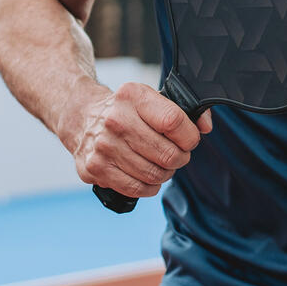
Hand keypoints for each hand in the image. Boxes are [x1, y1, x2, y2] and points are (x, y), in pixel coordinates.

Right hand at [68, 81, 212, 202]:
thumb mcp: (151, 98)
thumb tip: (205, 126)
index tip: (189, 139)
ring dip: (165, 173)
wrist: (81, 117)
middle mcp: (116, 120)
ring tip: (160, 164)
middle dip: (180, 158)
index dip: (190, 136)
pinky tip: (146, 176)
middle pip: (168, 154)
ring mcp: (103, 147)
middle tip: (176, 154)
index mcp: (132, 96)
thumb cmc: (125, 110)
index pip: (174, 122)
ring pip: (154, 174)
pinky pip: (136, 188)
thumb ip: (184, 109)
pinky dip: (149, 186)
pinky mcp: (95, 169)